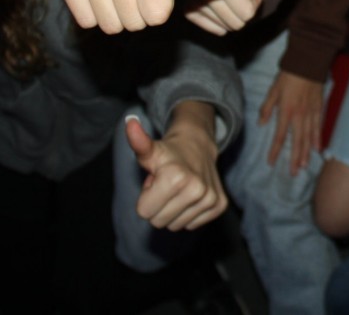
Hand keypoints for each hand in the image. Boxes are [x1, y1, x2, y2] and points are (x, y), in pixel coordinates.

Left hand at [125, 103, 226, 230]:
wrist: (198, 146)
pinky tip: (190, 195)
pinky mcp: (219, 206)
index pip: (144, 212)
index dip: (146, 196)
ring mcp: (210, 199)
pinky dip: (188, 213)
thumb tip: (129, 123)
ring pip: (175, 226)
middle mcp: (197, 190)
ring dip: (173, 210)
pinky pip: (191, 226)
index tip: (156, 181)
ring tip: (178, 190)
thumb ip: (138, 142)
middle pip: (158, 222)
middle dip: (158, 205)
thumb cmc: (168, 152)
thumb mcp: (150, 150)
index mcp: (176, 178)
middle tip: (166, 185)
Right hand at [183, 0, 263, 35]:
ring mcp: (192, 1)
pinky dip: (221, 20)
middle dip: (244, 9)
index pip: (246, 13)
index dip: (253, 1)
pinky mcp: (187, 9)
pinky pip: (215, 28)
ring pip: (226, 27)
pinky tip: (221, 1)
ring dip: (233, 13)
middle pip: (237, 23)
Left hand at [258, 70, 323, 175]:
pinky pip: (318, 127)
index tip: (271, 162)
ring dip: (306, 153)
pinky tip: (317, 149)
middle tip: (293, 172)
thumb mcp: (273, 90)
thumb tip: (262, 124)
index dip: (275, 150)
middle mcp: (299, 116)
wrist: (307, 63)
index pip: (279, 136)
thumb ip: (267, 108)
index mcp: (286, 112)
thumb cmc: (288, 76)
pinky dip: (317, 139)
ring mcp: (311, 114)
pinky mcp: (319, 109)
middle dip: (295, 158)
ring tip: (304, 166)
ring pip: (309, 137)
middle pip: (297, 141)